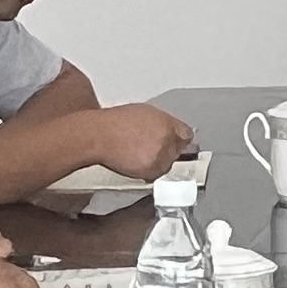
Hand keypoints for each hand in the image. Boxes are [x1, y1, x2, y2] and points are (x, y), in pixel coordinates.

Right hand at [82, 103, 196, 178]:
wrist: (99, 135)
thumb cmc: (114, 122)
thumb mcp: (143, 112)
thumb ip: (162, 122)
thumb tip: (170, 130)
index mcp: (167, 122)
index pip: (186, 135)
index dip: (179, 139)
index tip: (178, 143)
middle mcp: (167, 138)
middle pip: (178, 151)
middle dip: (168, 151)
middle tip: (150, 148)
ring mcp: (160, 155)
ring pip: (168, 164)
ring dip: (158, 163)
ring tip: (139, 155)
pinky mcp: (152, 169)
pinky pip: (156, 174)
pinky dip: (148, 172)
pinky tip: (135, 162)